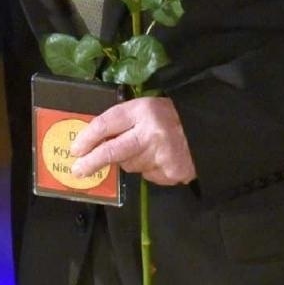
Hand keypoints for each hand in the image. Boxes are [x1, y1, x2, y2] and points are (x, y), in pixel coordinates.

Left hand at [69, 95, 196, 184]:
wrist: (208, 129)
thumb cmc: (170, 117)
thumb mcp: (145, 110)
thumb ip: (121, 123)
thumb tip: (92, 142)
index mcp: (142, 111)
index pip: (106, 124)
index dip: (87, 138)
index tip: (75, 150)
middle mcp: (150, 133)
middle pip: (112, 151)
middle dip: (91, 162)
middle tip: (78, 170)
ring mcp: (162, 155)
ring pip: (130, 165)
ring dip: (129, 161)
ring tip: (145, 149)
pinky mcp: (171, 172)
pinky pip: (148, 175)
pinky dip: (148, 169)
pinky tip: (160, 158)